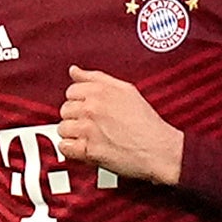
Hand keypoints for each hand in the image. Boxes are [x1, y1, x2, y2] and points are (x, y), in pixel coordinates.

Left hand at [58, 66, 183, 185]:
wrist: (159, 149)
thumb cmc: (146, 123)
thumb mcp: (125, 90)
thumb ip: (96, 78)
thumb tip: (74, 71)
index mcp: (100, 90)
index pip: (71, 91)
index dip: (79, 102)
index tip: (88, 109)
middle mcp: (92, 107)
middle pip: (65, 110)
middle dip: (76, 118)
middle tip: (92, 125)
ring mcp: (89, 129)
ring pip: (63, 128)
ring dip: (74, 134)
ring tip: (90, 137)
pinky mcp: (88, 150)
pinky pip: (65, 147)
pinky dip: (72, 150)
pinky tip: (85, 148)